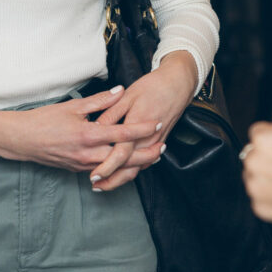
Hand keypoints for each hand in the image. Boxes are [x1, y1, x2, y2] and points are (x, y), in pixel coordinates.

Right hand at [0, 86, 161, 171]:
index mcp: (88, 135)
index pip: (123, 134)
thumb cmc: (44, 120)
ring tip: (151, 156)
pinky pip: (104, 171)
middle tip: (163, 147)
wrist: (21, 140)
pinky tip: (126, 161)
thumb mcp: (72, 106)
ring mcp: (83, 165)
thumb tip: (120, 91)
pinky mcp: (78, 170)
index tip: (158, 123)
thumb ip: (99, 101)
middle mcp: (88, 155)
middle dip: (147, 155)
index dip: (143, 129)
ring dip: (135, 163)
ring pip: (116, 168)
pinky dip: (118, 167)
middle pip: (125, 159)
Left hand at [88, 51, 199, 191]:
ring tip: (103, 184)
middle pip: (130, 168)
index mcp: (137, 125)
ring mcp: (155, 143)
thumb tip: (95, 127)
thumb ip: (111, 112)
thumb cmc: (152, 87)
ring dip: (121, 178)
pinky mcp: (158, 143)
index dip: (107, 167)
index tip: (94, 176)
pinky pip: (145, 163)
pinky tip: (121, 173)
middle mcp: (148, 139)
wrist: (177, 85)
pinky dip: (132, 171)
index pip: (121, 153)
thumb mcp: (128, 95)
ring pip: (138, 168)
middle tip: (95, 186)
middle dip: (112, 180)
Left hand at [241, 122, 271, 223]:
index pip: (258, 130)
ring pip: (255, 175)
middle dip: (268, 155)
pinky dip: (270, 196)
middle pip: (255, 153)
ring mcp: (254, 186)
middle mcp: (254, 162)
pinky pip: (260, 196)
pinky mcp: (259, 206)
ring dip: (267, 176)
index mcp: (265, 142)